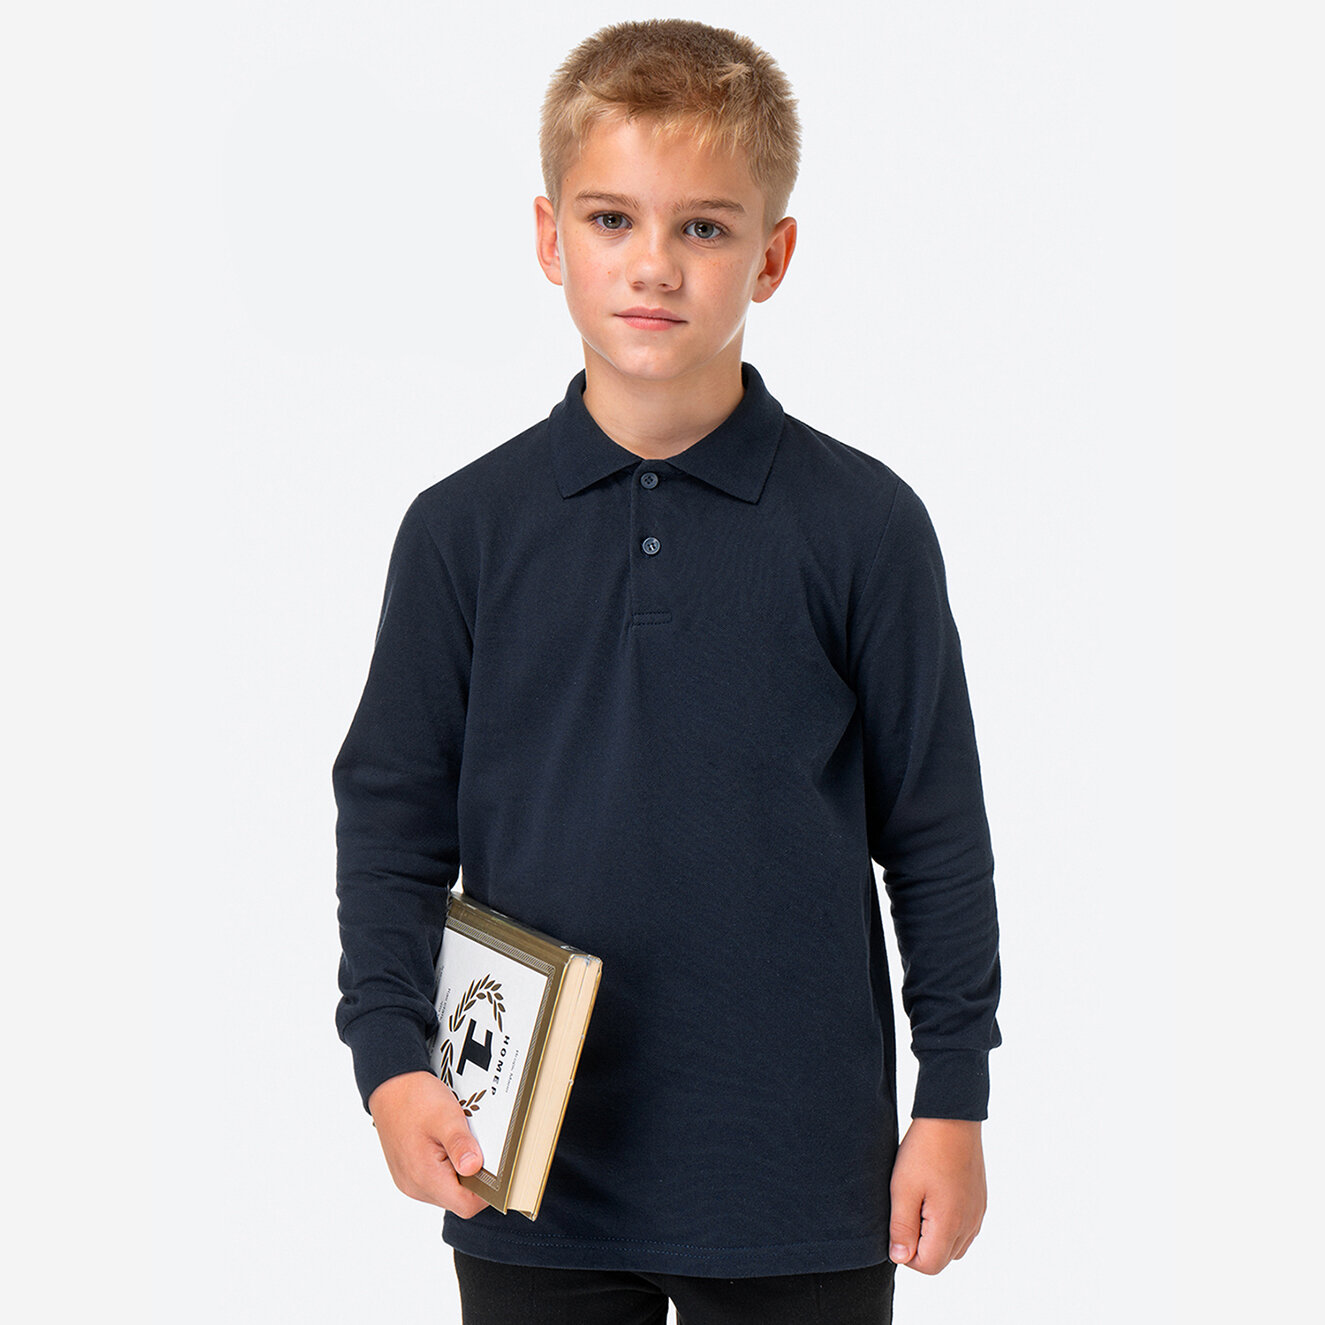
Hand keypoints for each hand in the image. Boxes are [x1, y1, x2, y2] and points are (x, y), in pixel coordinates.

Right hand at [367, 1071, 490, 1218]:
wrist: (389, 1087)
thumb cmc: (414, 1099)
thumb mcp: (445, 1117)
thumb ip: (460, 1144)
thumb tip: (475, 1168)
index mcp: (424, 1177)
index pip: (466, 1205)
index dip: (486, 1192)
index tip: (496, 1170)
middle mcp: (415, 1186)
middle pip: (458, 1199)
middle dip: (473, 1178)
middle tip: (476, 1147)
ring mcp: (410, 1182)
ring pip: (448, 1190)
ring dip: (460, 1171)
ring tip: (458, 1142)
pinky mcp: (409, 1174)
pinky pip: (436, 1180)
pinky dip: (447, 1167)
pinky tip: (446, 1144)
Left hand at [888, 1117, 985, 1273]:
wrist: (952, 1117)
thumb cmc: (924, 1150)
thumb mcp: (902, 1188)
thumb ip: (901, 1228)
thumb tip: (900, 1258)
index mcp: (951, 1225)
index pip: (929, 1266)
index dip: (906, 1254)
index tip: (897, 1224)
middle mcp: (970, 1224)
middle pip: (942, 1258)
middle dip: (920, 1245)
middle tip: (906, 1208)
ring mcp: (978, 1213)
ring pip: (954, 1245)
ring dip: (934, 1235)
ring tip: (919, 1200)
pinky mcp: (980, 1201)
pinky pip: (964, 1228)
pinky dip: (948, 1223)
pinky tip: (934, 1195)